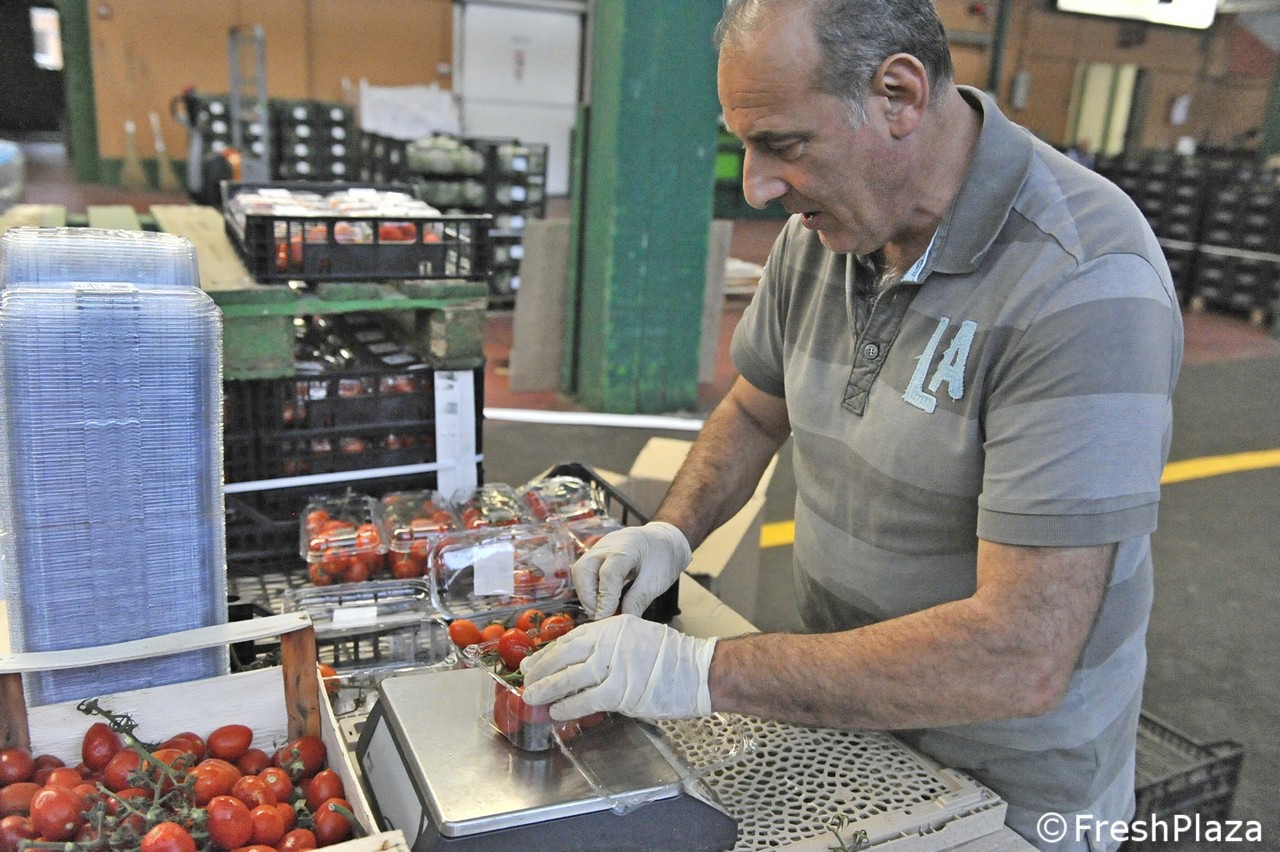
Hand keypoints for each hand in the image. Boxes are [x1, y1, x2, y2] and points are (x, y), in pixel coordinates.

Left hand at [520, 615, 717, 720]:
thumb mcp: (636, 637)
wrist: (699, 670)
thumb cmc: (670, 658)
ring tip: (533, 698)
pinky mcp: (622, 689)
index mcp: (613, 626)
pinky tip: (557, 712)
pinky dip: (569, 707)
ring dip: (547, 690)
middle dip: (540, 671)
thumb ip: (608, 646)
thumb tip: (577, 665)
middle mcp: (611, 641)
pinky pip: (587, 699)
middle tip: (525, 682)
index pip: (570, 639)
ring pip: (570, 678)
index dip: (546, 653)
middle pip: (564, 656)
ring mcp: (616, 665)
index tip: (530, 663)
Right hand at [572, 522, 690, 619]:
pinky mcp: (597, 555)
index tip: (606, 618)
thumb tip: (622, 619)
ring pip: (581, 571)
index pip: (608, 574)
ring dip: (587, 595)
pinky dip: (591, 590)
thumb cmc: (663, 557)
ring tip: (602, 610)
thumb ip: (638, 600)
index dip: (605, 599)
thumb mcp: (657, 580)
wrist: (665, 540)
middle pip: (584, 569)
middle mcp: (608, 545)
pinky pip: (585, 573)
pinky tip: (603, 602)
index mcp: (626, 547)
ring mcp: (600, 548)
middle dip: (588, 597)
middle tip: (600, 615)